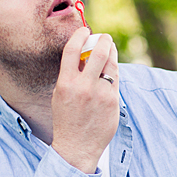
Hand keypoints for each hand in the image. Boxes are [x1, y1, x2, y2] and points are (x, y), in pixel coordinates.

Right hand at [50, 27, 119, 172]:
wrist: (77, 146)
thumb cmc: (67, 119)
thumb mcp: (60, 95)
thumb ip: (71, 75)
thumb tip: (85, 54)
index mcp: (66, 83)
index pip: (73, 50)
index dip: (80, 35)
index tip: (85, 30)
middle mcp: (84, 87)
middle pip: (99, 53)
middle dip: (104, 41)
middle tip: (105, 37)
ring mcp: (101, 94)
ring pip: (111, 65)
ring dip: (112, 53)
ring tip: (110, 49)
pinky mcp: (113, 102)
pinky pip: (116, 80)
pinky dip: (114, 72)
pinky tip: (112, 69)